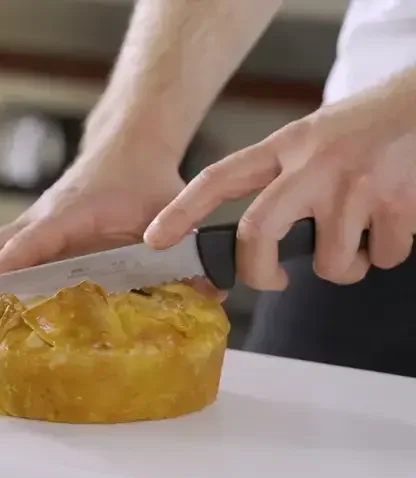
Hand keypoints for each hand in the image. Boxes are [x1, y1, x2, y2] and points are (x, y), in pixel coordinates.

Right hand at [0, 143, 186, 370]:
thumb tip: (211, 292)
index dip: (4, 269)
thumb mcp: (171, 209)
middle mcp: (40, 219)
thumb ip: (188, 248)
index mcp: (69, 213)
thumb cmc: (144, 178)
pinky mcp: (34, 232)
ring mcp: (32, 225)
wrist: (126, 146)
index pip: (29, 243)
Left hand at [145, 73, 415, 290]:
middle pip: (259, 232)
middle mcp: (312, 165)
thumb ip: (278, 179)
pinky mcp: (397, 204)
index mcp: (284, 147)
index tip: (154, 239)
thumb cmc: (358, 129)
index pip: (219, 179)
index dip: (181, 212)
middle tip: (271, 280)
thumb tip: (251, 242)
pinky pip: (381, 258)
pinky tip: (387, 226)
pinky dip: (383, 255)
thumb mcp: (307, 139)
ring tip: (352, 243)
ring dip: (343, 268)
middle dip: (258, 271)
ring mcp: (354, 185)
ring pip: (330, 263)